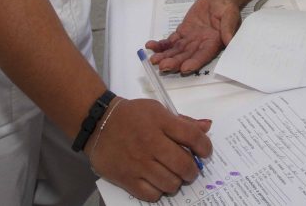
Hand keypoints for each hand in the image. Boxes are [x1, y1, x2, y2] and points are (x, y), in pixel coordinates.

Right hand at [86, 98, 211, 201]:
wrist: (98, 123)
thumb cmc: (131, 116)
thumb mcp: (157, 110)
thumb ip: (183, 121)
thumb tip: (207, 126)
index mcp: (161, 122)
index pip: (192, 137)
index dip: (205, 147)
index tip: (205, 152)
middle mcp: (151, 143)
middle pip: (184, 164)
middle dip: (192, 170)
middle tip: (189, 169)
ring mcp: (138, 163)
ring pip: (170, 183)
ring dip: (176, 181)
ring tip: (172, 175)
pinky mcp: (126, 178)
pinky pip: (152, 194)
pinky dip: (158, 191)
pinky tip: (156, 182)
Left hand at [145, 0, 240, 73]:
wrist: (218, 0)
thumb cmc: (227, 8)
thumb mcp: (230, 15)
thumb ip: (228, 28)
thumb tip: (229, 40)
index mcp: (213, 43)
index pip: (203, 55)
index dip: (194, 62)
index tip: (184, 68)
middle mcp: (200, 45)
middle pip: (186, 56)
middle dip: (174, 62)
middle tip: (162, 66)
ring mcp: (189, 40)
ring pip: (176, 51)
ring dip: (165, 56)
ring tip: (154, 60)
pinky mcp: (182, 32)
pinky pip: (170, 41)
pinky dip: (161, 45)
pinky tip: (151, 46)